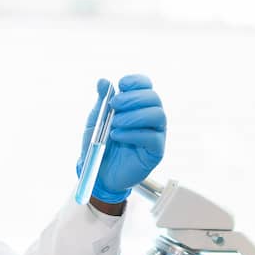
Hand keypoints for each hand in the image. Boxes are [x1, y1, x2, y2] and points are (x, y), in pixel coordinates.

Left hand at [76, 74, 165, 203]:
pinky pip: (152, 137)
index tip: (121, 84)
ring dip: (134, 116)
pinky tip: (117, 136)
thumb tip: (103, 81)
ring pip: (158, 115)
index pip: (146, 86)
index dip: (137, 82)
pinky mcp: (156, 151)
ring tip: (115, 123)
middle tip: (115, 105)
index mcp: (138, 106)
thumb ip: (102, 101)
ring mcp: (155, 134)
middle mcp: (150, 118)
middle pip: (154, 98)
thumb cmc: (99, 144)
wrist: (98, 172)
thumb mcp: (96, 120)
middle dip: (133, 98)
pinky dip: (133, 134)